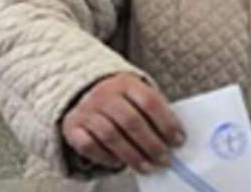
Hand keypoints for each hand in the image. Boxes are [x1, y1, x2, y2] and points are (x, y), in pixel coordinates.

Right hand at [60, 72, 184, 173]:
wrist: (82, 92)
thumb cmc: (120, 100)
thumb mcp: (137, 94)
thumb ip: (154, 111)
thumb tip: (174, 137)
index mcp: (126, 82)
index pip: (149, 101)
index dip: (166, 122)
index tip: (178, 140)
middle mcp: (104, 94)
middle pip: (131, 121)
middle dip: (151, 144)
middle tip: (165, 159)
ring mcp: (86, 110)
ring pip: (111, 135)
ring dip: (132, 155)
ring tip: (147, 167)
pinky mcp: (72, 126)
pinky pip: (89, 145)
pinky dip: (106, 157)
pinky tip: (119, 163)